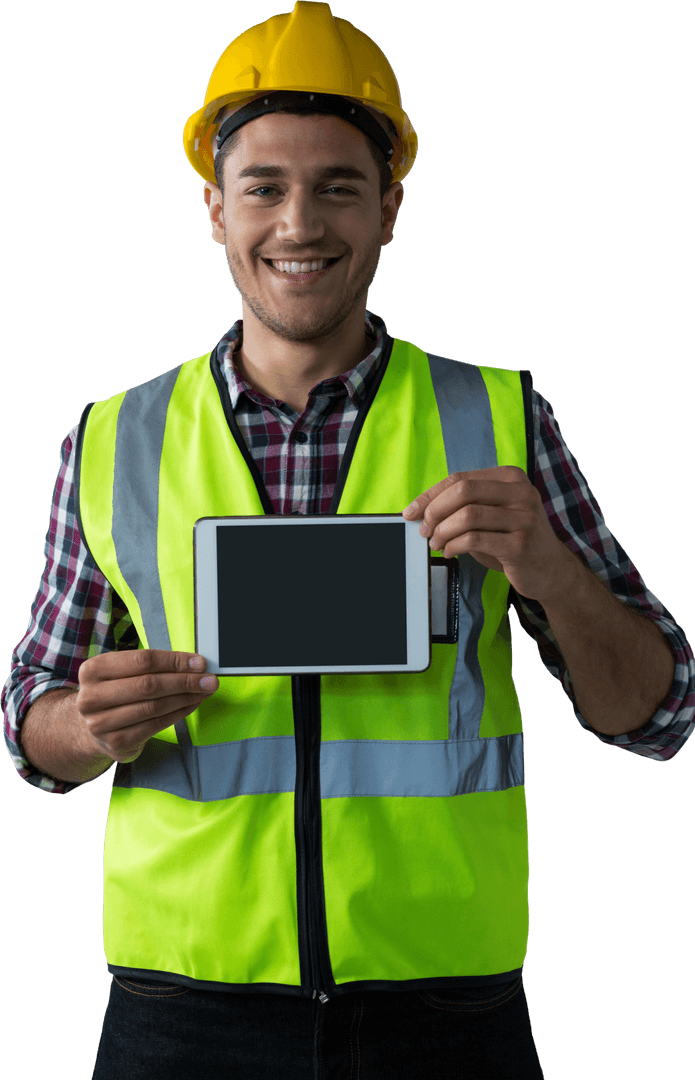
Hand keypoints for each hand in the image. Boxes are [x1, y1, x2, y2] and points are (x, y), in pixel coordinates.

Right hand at [76, 649, 218, 763]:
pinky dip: (179, 713)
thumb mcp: (122, 672)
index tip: (199, 662)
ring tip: (204, 691)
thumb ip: (151, 665)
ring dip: (185, 697)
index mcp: (93, 670)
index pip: (142, 660)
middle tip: (208, 679)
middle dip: (184, 681)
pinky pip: (156, 725)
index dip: (174, 661)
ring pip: (154, 706)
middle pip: (149, 685)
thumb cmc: (116, 692)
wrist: (94, 727)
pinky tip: (191, 705)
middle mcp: (91, 697)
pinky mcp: (116, 742)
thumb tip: (193, 664)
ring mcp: (101, 723)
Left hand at [403, 466, 576, 603]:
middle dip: (435, 511)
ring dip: (442, 532)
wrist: (550, 569)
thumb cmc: (512, 539)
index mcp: (511, 477)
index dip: (430, 495)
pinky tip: (450, 552)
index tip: (410, 512)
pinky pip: (474, 539)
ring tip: (436, 544)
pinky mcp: (521, 543)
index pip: (460, 479)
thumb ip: (465, 506)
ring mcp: (524, 517)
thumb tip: (421, 510)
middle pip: (463, 491)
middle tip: (424, 530)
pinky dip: (453, 546)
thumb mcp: (491, 515)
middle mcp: (521, 492)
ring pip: (467, 515)